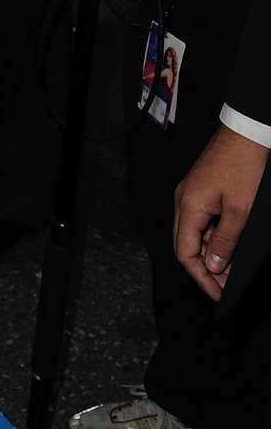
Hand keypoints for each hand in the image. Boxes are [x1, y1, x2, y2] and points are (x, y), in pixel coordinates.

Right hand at [174, 123, 268, 299]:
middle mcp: (183, 200)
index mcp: (189, 206)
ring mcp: (190, 193)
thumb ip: (225, 241)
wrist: (245, 134)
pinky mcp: (200, 189)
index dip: (200, 277)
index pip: (185, 253)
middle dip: (204, 269)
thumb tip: (213, 266)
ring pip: (194, 233)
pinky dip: (213, 237)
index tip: (218, 294)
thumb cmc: (243, 168)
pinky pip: (201, 220)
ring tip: (232, 269)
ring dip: (211, 254)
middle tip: (225, 287)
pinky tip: (230, 245)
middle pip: (185, 245)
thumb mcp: (240, 211)